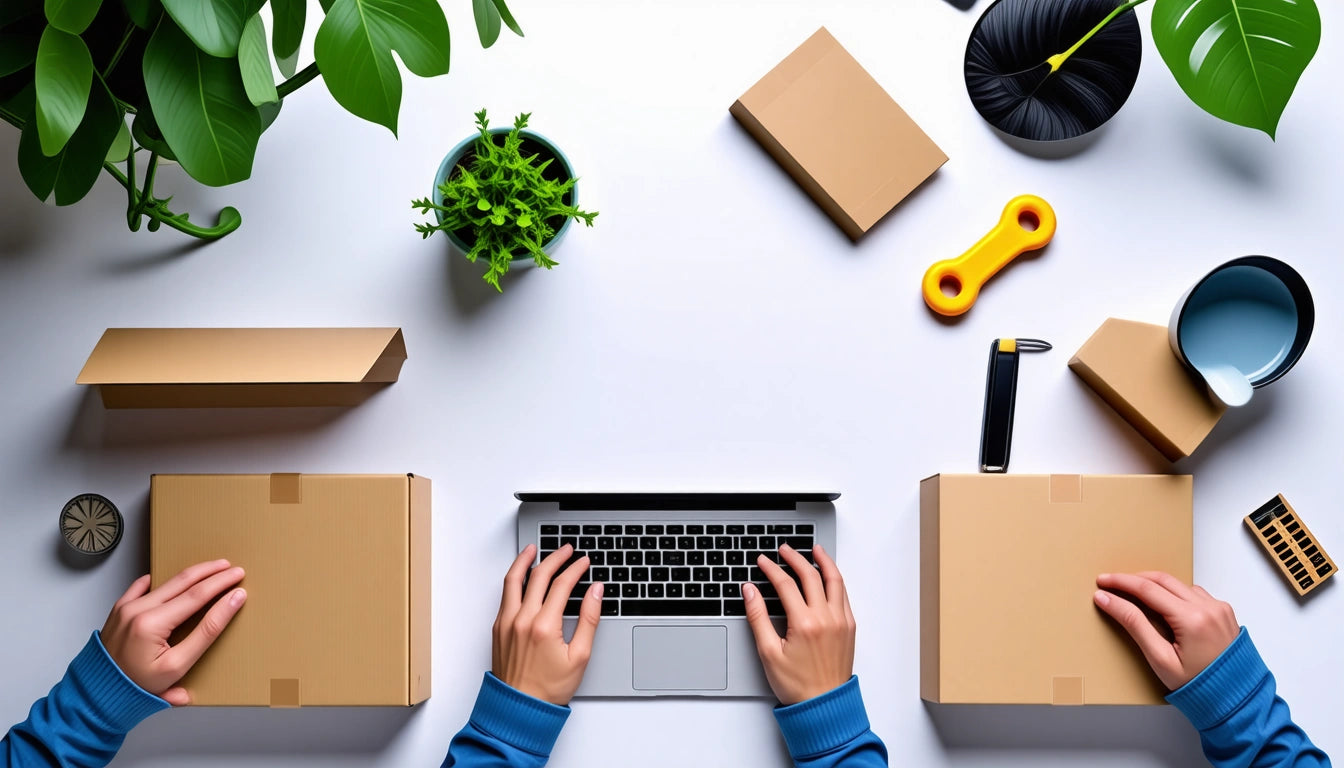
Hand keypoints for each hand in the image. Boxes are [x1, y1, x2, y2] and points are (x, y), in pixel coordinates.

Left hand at [101, 560, 246, 705]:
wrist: (98, 696)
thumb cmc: (138, 687)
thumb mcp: (178, 665)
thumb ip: (208, 631)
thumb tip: (232, 604)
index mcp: (151, 623)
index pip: (196, 595)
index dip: (220, 583)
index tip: (238, 576)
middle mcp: (137, 609)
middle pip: (182, 581)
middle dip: (210, 572)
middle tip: (231, 567)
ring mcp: (125, 607)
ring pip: (165, 582)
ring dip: (191, 574)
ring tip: (210, 569)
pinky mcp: (119, 609)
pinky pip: (141, 586)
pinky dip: (160, 581)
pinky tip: (171, 578)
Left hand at [492, 544, 602, 704]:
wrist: (519, 709)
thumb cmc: (548, 689)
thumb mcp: (580, 656)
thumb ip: (589, 619)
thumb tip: (595, 592)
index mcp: (544, 625)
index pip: (562, 584)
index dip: (576, 569)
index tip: (584, 562)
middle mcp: (522, 619)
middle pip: (539, 576)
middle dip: (555, 558)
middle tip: (567, 550)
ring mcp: (506, 622)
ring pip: (513, 580)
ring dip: (525, 561)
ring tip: (534, 549)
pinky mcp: (498, 628)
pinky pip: (505, 595)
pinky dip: (514, 579)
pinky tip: (522, 576)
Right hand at [742, 544, 854, 704]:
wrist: (824, 706)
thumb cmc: (797, 685)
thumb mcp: (768, 653)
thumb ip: (758, 618)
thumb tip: (749, 592)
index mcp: (805, 623)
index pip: (785, 585)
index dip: (771, 569)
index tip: (762, 562)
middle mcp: (826, 618)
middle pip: (811, 575)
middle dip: (795, 558)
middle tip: (784, 549)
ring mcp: (841, 621)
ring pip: (834, 580)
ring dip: (823, 562)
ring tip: (814, 550)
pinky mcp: (849, 627)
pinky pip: (844, 595)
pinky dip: (835, 579)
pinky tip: (828, 576)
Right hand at [1094, 571, 1238, 689]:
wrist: (1235, 700)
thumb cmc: (1198, 686)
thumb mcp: (1159, 659)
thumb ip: (1134, 624)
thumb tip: (1108, 600)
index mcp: (1193, 619)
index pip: (1148, 589)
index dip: (1121, 582)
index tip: (1103, 581)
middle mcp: (1209, 607)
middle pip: (1163, 580)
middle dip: (1134, 578)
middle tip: (1112, 582)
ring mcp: (1219, 608)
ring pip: (1179, 584)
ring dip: (1155, 584)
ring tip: (1134, 593)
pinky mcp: (1224, 612)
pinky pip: (1194, 592)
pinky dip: (1174, 593)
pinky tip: (1164, 603)